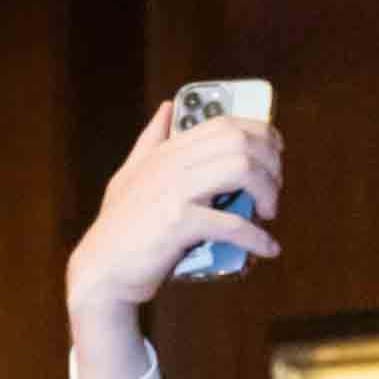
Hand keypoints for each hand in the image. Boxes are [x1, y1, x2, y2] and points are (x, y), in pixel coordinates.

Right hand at [66, 101, 283, 378]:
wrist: (102, 270)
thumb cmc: (121, 227)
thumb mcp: (131, 174)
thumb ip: (151, 141)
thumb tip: (166, 108)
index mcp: (167, 150)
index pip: (224, 124)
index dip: (260, 134)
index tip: (276, 153)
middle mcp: (171, 163)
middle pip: (239, 143)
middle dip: (270, 164)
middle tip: (274, 191)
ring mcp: (174, 191)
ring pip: (241, 170)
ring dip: (267, 191)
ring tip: (269, 213)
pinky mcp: (178, 223)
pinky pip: (232, 224)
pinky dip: (257, 238)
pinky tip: (268, 249)